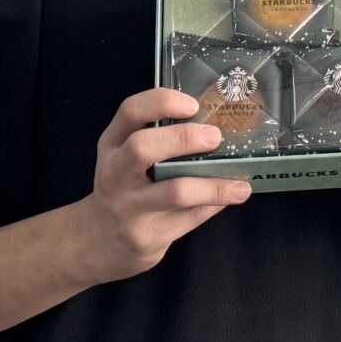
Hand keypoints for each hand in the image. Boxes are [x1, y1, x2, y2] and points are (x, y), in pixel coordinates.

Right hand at [69, 87, 250, 283]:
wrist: (100, 239)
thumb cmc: (125, 185)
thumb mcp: (125, 155)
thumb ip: (156, 137)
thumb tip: (214, 123)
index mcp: (113, 144)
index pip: (130, 111)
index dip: (162, 102)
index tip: (192, 105)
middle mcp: (116, 173)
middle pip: (142, 148)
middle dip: (183, 138)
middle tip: (215, 137)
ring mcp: (129, 208)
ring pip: (175, 192)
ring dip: (214, 186)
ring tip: (240, 186)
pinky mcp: (147, 236)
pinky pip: (189, 219)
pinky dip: (214, 205)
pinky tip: (230, 198)